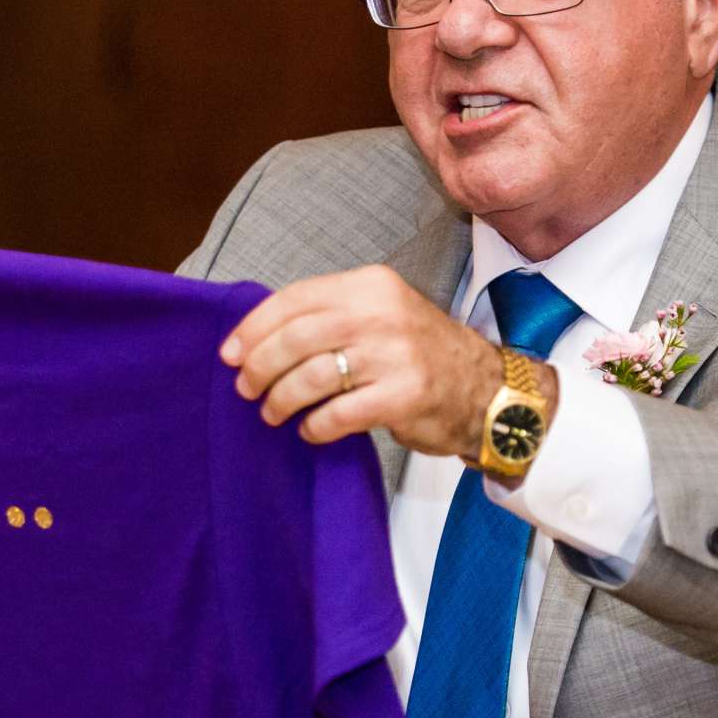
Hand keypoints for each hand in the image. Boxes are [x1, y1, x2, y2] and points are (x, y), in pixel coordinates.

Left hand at [220, 265, 527, 457]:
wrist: (487, 390)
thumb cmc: (420, 354)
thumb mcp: (381, 314)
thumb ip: (329, 316)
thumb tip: (256, 338)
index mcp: (371, 286)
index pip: (295, 299)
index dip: (254, 327)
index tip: (230, 352)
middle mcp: (383, 313)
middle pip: (297, 337)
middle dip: (259, 366)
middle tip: (245, 388)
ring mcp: (395, 354)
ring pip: (313, 376)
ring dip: (281, 399)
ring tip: (273, 413)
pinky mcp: (404, 396)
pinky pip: (339, 414)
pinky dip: (316, 426)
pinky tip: (311, 431)